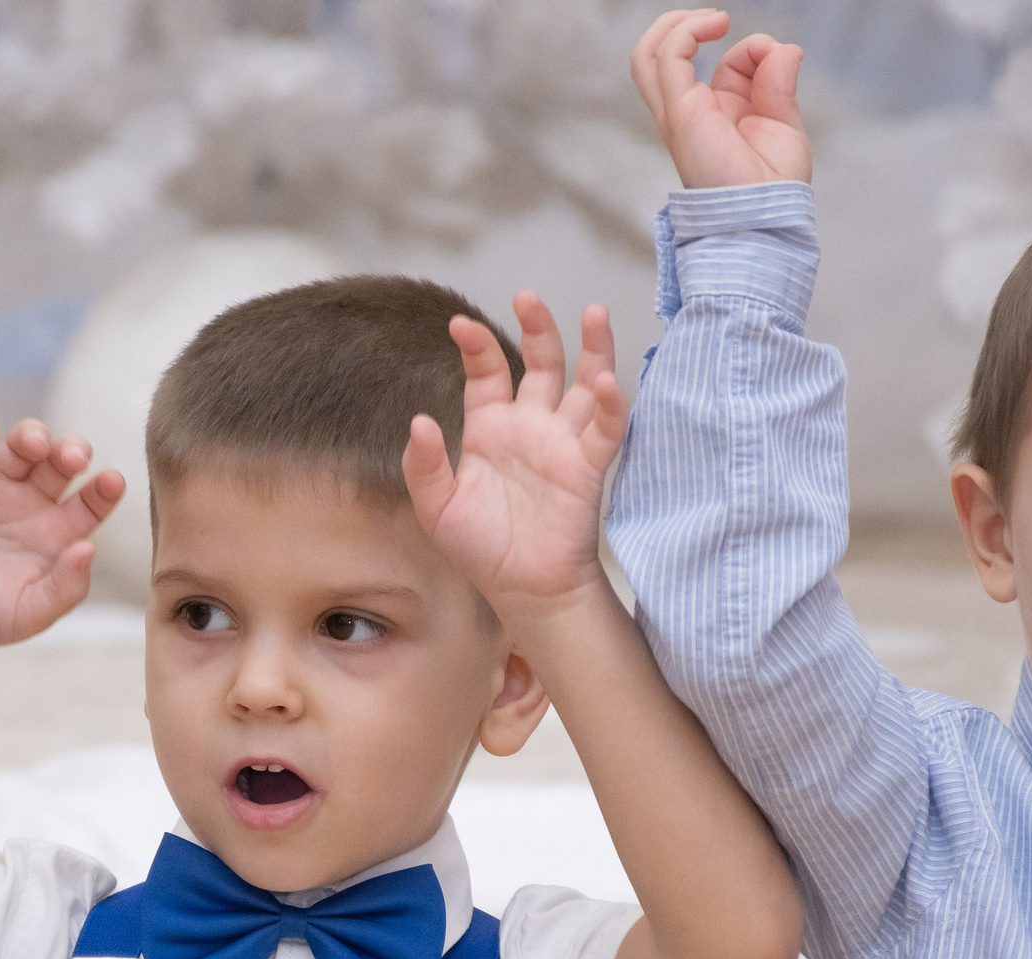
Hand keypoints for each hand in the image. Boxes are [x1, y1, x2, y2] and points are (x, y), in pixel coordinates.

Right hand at [0, 415, 124, 659]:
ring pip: (19, 447)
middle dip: (70, 452)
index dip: (103, 490)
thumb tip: (89, 548)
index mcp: (54, 535)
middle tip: (72, 458)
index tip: (111, 481)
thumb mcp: (29, 615)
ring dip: (31, 436)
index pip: (89, 503)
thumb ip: (65, 588)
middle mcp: (26, 505)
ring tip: (33, 445)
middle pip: (59, 464)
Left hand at [404, 295, 627, 626]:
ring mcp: (562, 443)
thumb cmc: (479, 548)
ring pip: (585, 384)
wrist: (520, 589)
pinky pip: (606, 430)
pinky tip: (609, 382)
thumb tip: (418, 422)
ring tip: (595, 312)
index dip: (475, 347)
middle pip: (542, 363)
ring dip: (594, 349)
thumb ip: (422, 467)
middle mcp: (530, 426)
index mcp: (490, 428)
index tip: (458, 325)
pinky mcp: (587, 467)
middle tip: (527, 296)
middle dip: (538, 328)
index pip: (487, 373)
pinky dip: (612, 406)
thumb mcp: (436, 508)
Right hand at [630, 9, 808, 189]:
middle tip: (719, 19)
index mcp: (720, 117)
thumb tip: (785, 49)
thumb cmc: (774, 187)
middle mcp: (693, 114)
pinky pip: (666, 57)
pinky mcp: (678, 112)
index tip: (776, 58)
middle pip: (660, 59)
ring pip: (648, 55)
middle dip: (684, 25)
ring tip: (715, 19)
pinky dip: (685, 31)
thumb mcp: (783, 124)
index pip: (724, 70)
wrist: (764, 215)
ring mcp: (680, 114)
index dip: (751, 52)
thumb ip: (778, 84)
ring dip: (676, 23)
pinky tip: (714, 25)